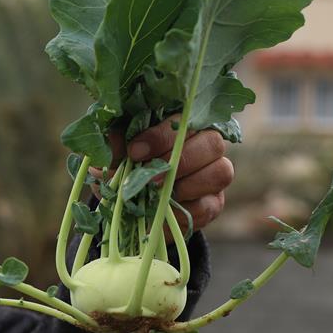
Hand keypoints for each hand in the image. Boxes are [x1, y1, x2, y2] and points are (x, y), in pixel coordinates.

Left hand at [90, 114, 233, 234]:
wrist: (129, 207)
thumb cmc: (124, 171)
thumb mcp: (113, 158)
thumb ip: (114, 147)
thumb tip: (112, 139)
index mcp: (181, 125)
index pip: (183, 120)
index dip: (160, 136)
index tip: (134, 152)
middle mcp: (205, 145)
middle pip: (212, 142)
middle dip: (180, 160)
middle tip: (150, 178)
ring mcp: (213, 174)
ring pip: (220, 172)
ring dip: (188, 185)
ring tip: (158, 194)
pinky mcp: (213, 203)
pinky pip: (210, 205)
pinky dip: (186, 210)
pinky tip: (163, 212)